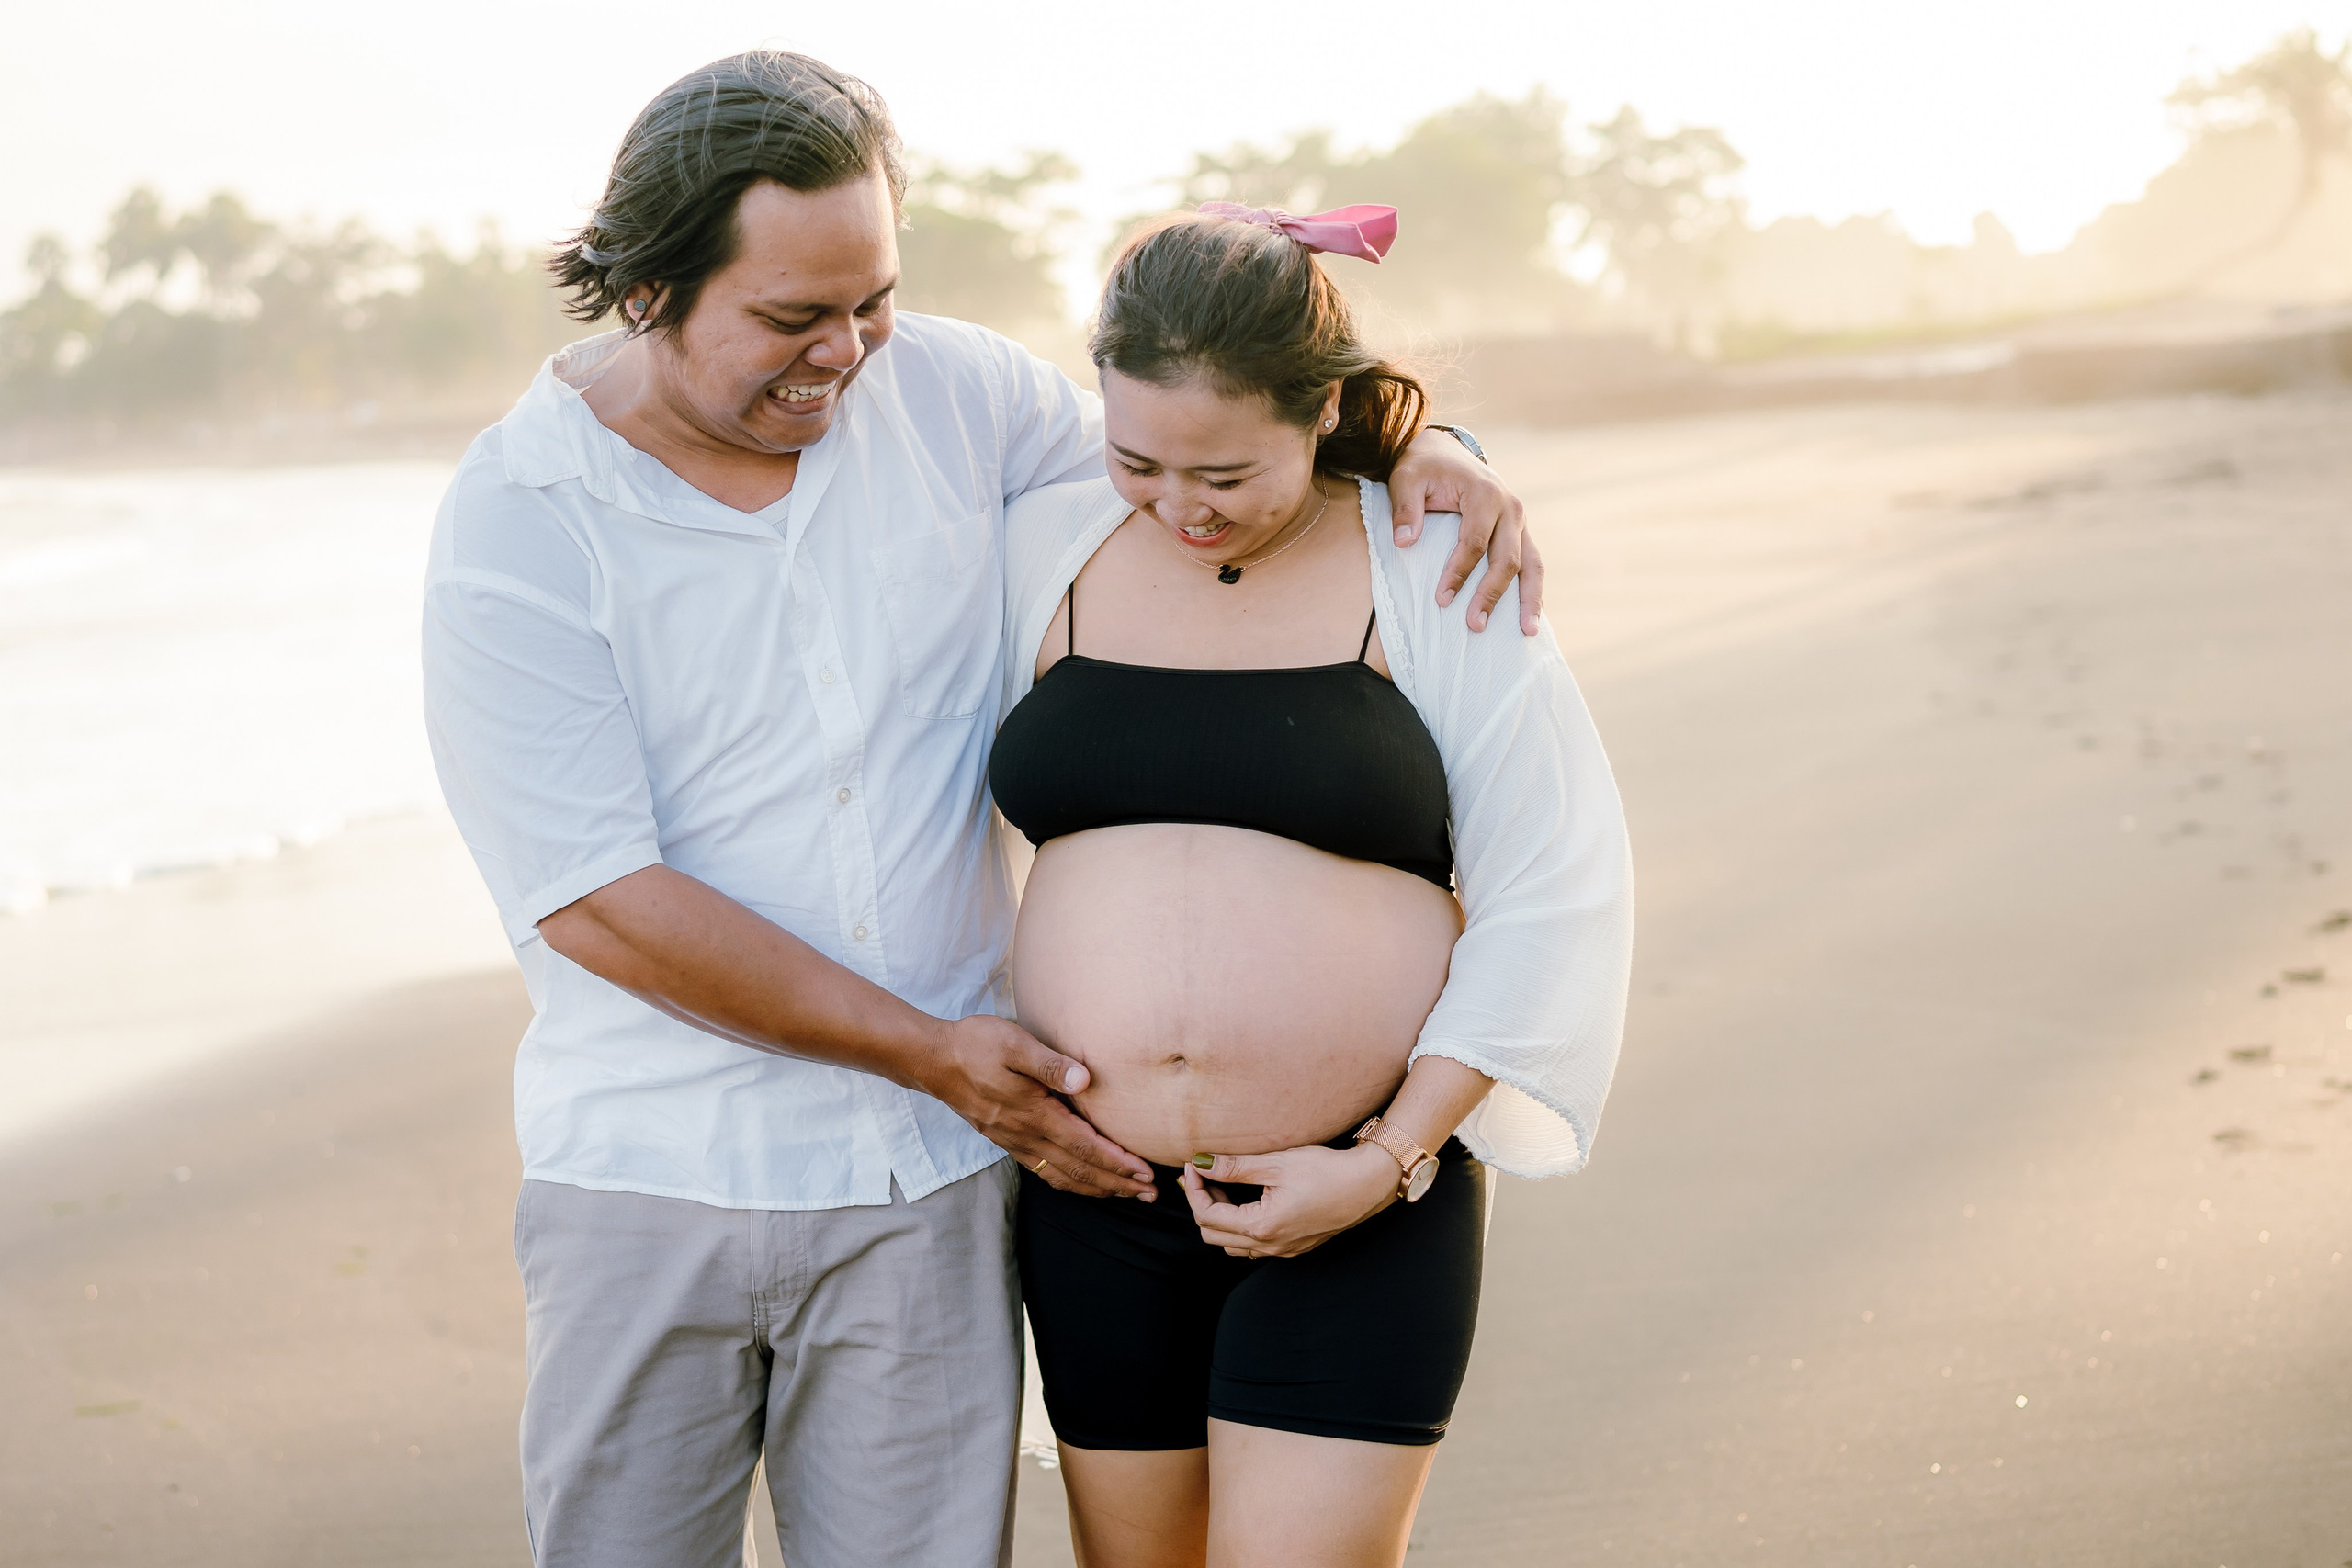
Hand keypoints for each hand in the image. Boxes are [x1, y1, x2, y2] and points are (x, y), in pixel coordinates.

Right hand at [921, 1015, 1155, 1198]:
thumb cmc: (975, 1045)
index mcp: (1034, 1114)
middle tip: (1149, 1193)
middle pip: (1078, 1170)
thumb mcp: (1014, 1044)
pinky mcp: (1006, 1139)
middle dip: (1116, 1184)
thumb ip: (1050, 1064)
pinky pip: (1043, 1171)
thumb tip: (1084, 1080)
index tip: (1145, 1173)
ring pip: (1061, 1176)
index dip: (1117, 1163)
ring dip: (1096, 1187)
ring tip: (1125, 1193)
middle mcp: (1025, 1135)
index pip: (1085, 1147)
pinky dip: (1070, 1182)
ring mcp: (1014, 1141)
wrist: (932, 1060)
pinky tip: (1082, 1181)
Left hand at [1177, 1143, 1400, 1257]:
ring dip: (1220, 1218)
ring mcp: (1283, 1250)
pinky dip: (1240, 1226)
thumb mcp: (1276, 1163)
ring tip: (1226, 1187)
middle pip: (1212, 1235)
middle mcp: (1269, 1246)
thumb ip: (1234, 1166)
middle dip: (1202, 1204)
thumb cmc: (1326, 1170)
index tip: (1193, 1165)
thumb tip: (1200, 1163)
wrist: (1368, 1184)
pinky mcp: (1294, 1247)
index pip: (1207, 1215)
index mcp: (1261, 1226)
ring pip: (1232, 1245)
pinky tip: (1249, 1201)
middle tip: (1205, 1175)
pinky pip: (1254, 1246)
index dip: (1193, 1189)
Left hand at [1387, 427, 1543, 635]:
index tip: (1441, 600)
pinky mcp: (1520, 531)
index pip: (1474, 541)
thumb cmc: (1423, 468)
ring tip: (1527, 632)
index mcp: (1484, 493)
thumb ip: (1405, 508)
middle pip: (1506, 558)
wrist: (1445, 452)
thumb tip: (1404, 543)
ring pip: (1532, 563)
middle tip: (1475, 625)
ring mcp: (1520, 521)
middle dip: (1491, 594)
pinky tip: (1530, 618)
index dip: (1458, 572)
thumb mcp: (1406, 478)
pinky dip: (1532, 590)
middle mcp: (1510, 507)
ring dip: (1529, 599)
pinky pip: (1532, 563)